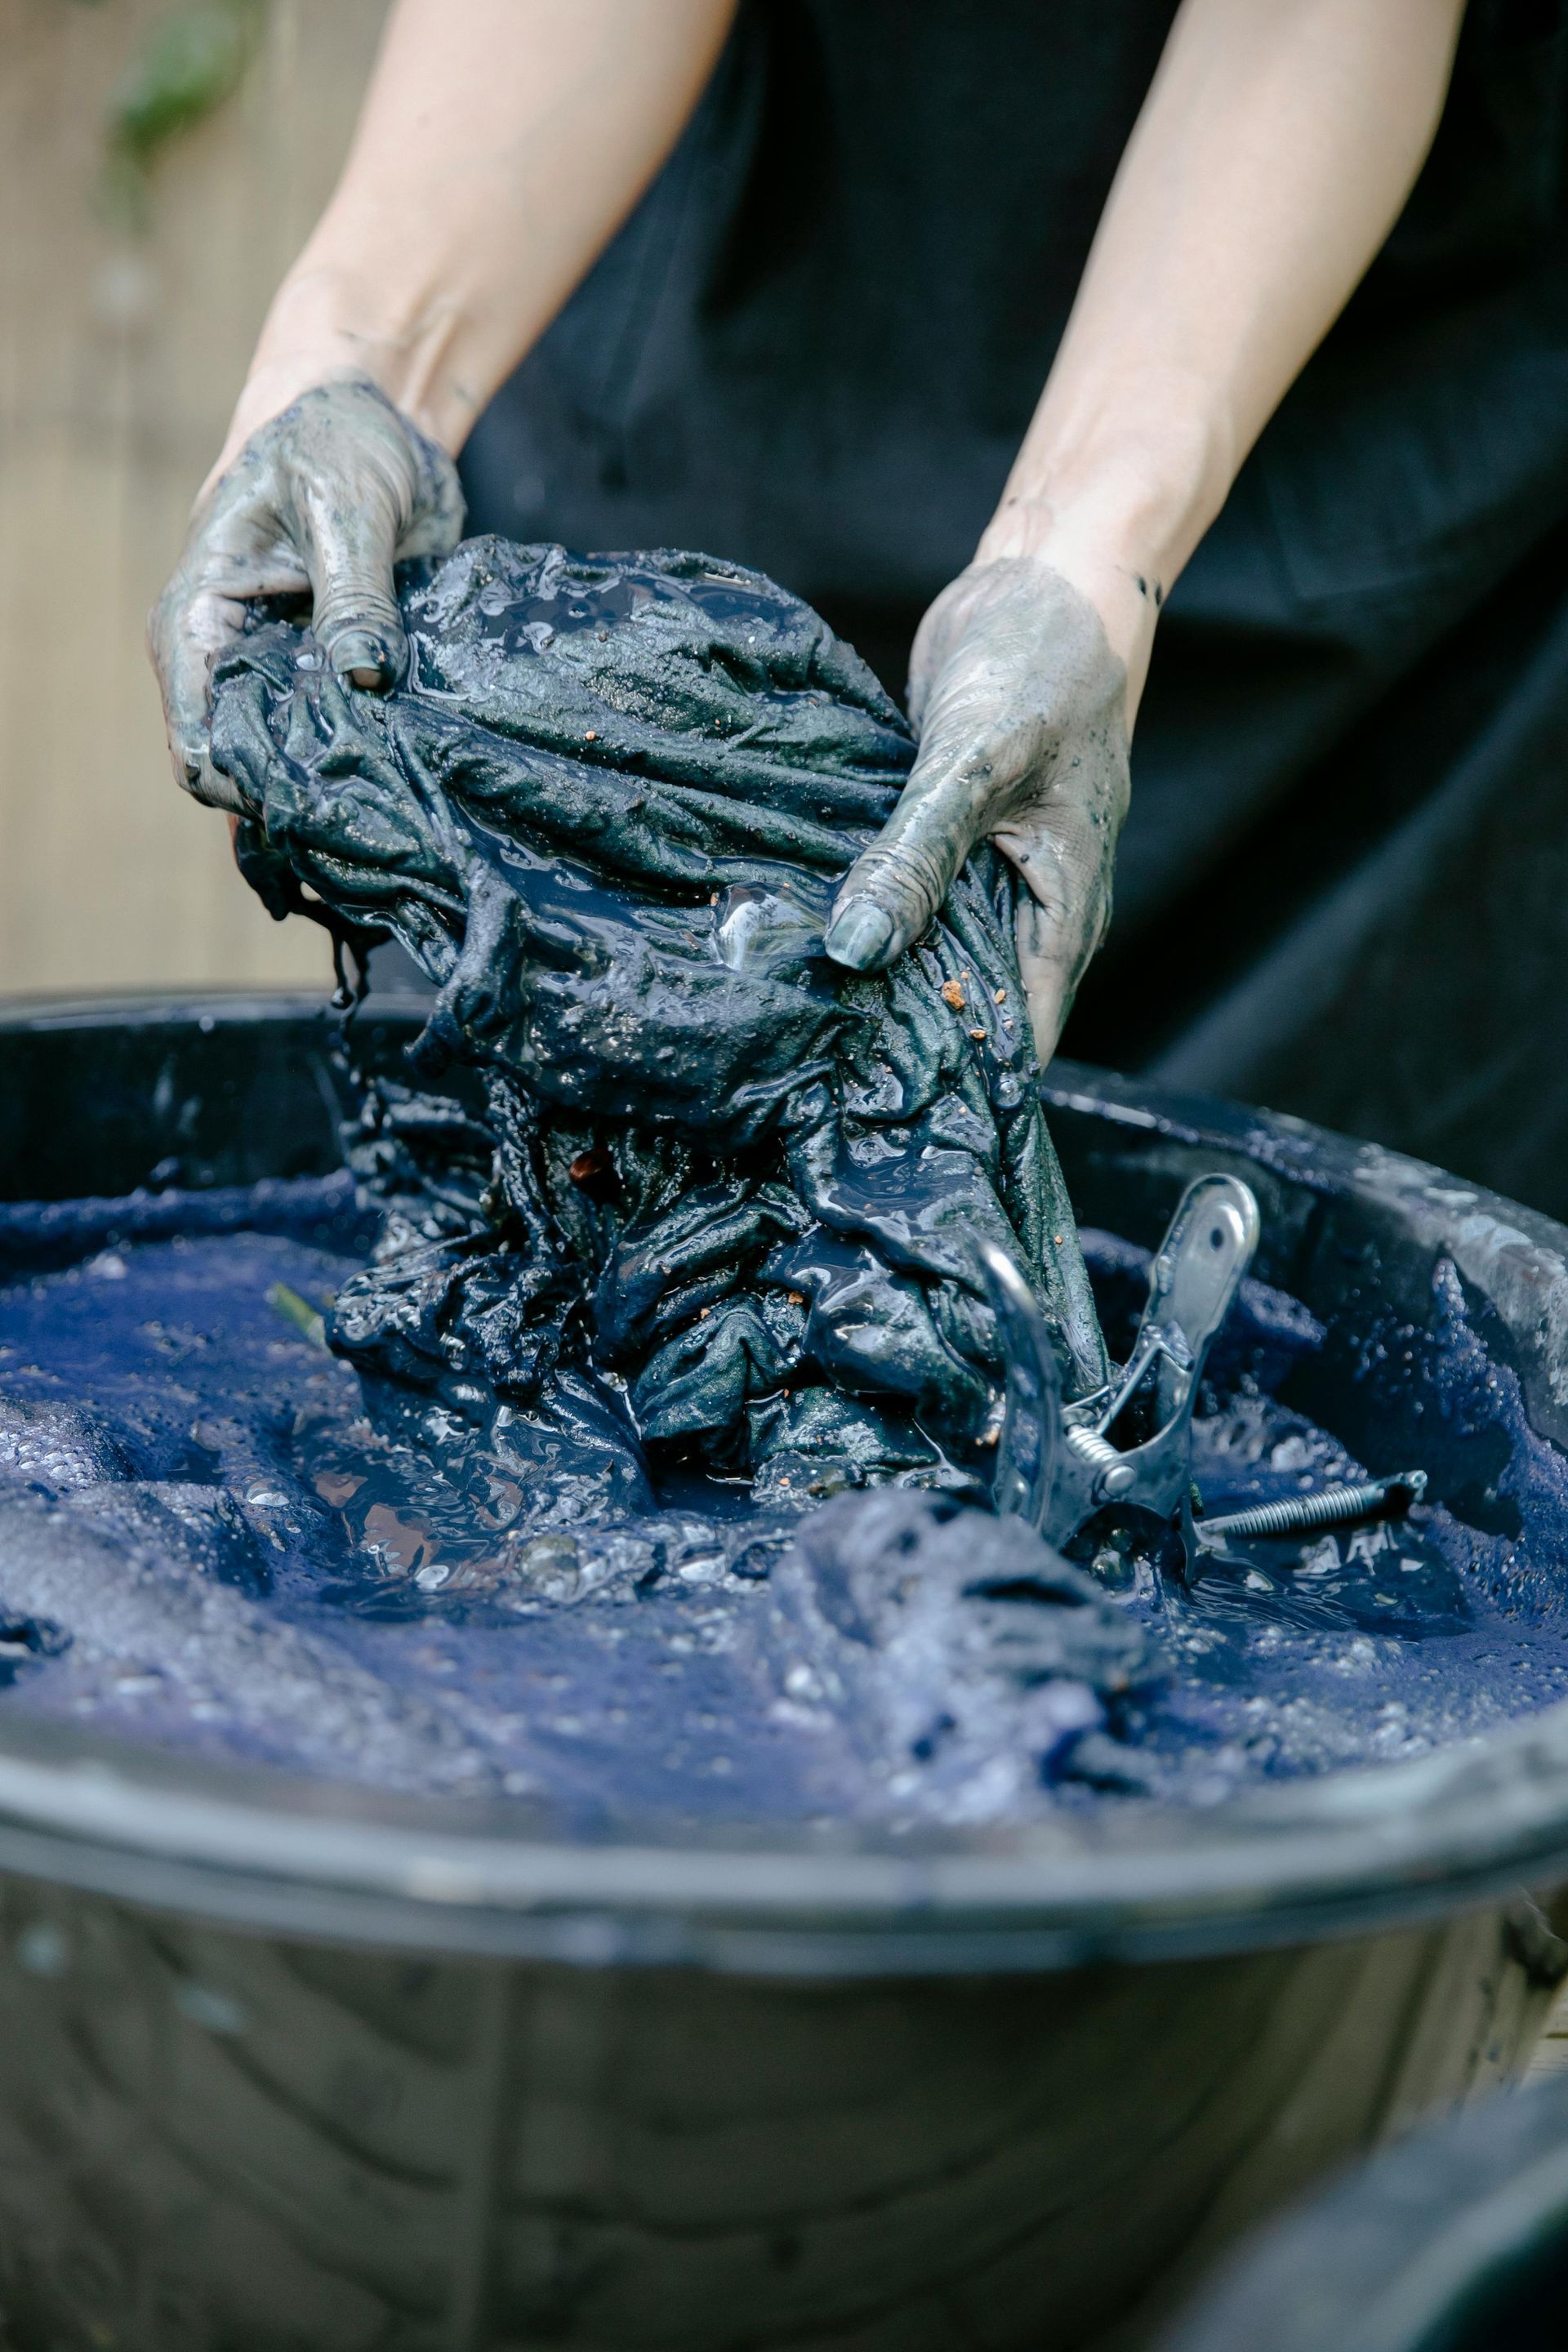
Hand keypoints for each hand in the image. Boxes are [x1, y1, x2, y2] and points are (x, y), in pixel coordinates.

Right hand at [149, 377, 463, 811]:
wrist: (379, 412)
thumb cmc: (334, 436)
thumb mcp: (344, 506)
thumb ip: (353, 593)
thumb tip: (365, 675)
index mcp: (199, 616)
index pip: (195, 734)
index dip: (241, 783)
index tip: (310, 797)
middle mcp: (234, 656)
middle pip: (244, 762)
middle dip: (297, 796)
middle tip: (367, 818)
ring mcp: (288, 668)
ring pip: (298, 757)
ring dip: (341, 784)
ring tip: (395, 809)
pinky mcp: (343, 668)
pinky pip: (349, 732)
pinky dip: (375, 755)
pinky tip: (416, 778)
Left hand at [822, 556, 1132, 1063]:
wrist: (1051, 576)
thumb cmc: (1044, 663)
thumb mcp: (976, 764)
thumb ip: (914, 858)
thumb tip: (856, 949)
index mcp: (1064, 914)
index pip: (1018, 1040)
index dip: (959, 1082)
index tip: (880, 1115)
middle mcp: (1028, 909)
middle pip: (968, 1008)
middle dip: (903, 1042)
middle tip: (809, 1085)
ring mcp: (984, 873)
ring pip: (927, 952)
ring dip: (874, 978)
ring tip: (790, 1026)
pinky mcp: (941, 836)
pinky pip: (902, 897)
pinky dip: (863, 915)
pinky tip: (796, 937)